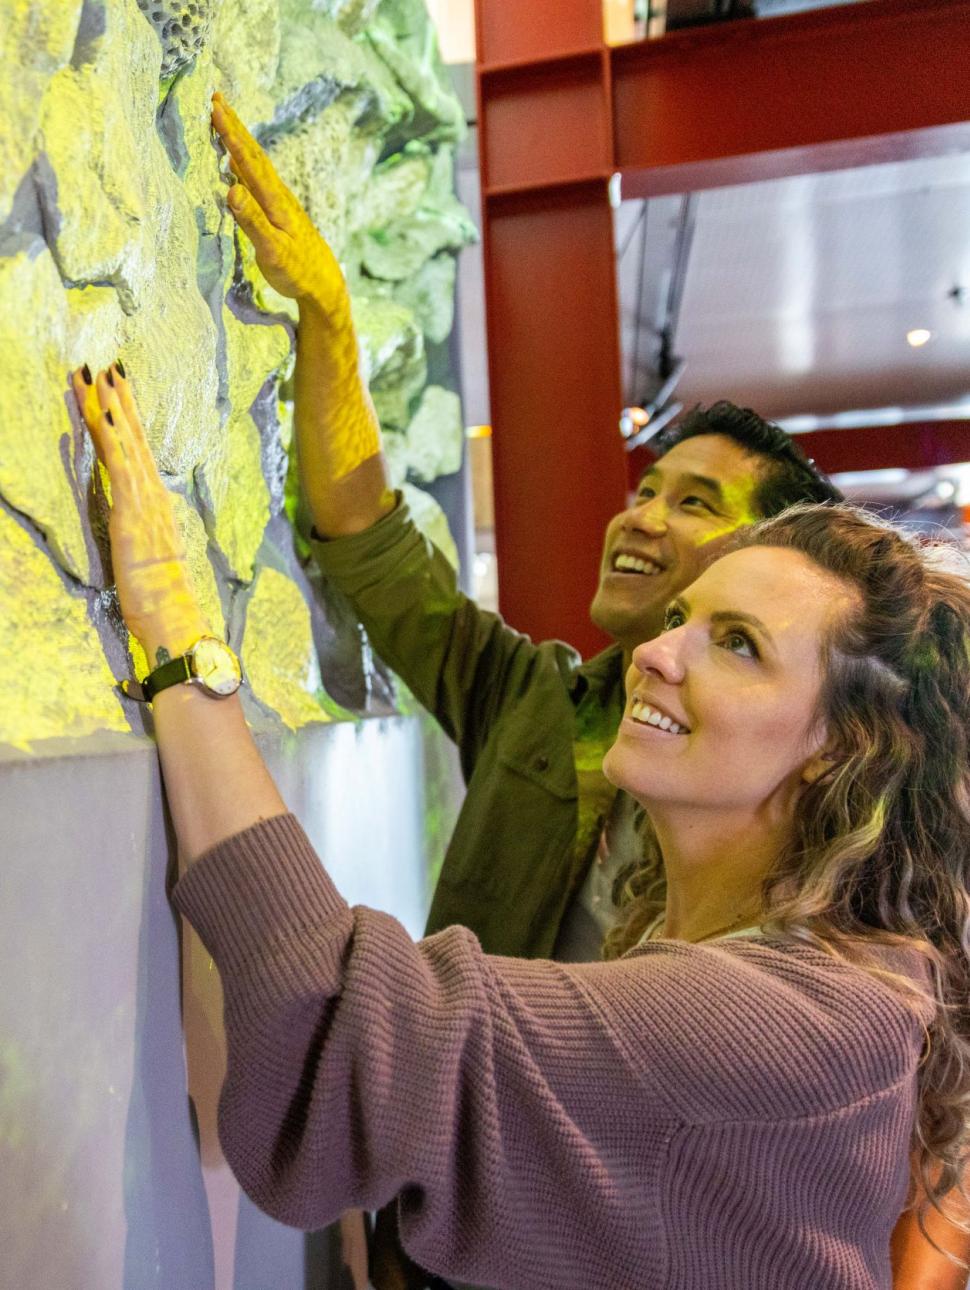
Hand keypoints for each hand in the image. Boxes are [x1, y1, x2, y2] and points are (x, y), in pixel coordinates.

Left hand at [72, 363, 209, 665]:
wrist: (171, 611)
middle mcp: (155, 494)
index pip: (141, 455)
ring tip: (96, 374)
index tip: (120, 395)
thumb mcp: (152, 556)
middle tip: (108, 366)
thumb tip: (144, 523)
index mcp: (159, 505)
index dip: (131, 423)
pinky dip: (109, 432)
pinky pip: (117, 461)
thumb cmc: (161, 595)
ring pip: (125, 442)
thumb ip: (148, 533)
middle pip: (137, 438)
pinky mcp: (132, 507)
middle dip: (121, 401)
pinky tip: (100, 411)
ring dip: (110, 405)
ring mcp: (145, 498)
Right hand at [211, 92, 349, 320]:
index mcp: (274, 201)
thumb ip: (253, 221)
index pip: (249, 161)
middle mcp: (278, 195)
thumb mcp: (273, 251)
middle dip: (234, 125)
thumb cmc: (297, 271)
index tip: (214, 108)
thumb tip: (232, 189)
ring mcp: (279, 200)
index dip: (231, 134)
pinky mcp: (279, 209)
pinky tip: (238, 159)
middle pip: (253, 153)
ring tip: (225, 117)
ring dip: (240, 138)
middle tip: (215, 97)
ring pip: (257, 162)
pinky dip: (245, 160)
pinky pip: (258, 176)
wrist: (324, 283)